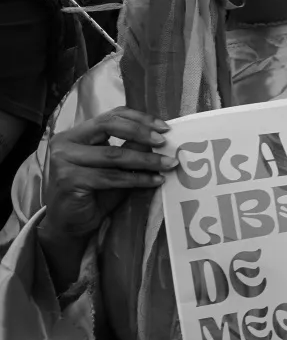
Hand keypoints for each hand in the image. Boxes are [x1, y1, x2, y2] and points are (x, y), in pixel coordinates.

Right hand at [42, 107, 174, 245]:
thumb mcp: (116, 168)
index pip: (110, 116)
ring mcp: (64, 160)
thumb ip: (130, 151)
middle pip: (109, 126)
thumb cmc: (94, 194)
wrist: (71, 224)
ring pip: (114, 155)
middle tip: (164, 142)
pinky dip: (137, 179)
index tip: (164, 128)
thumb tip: (160, 138)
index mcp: (76, 134)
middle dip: (141, 132)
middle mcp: (65, 142)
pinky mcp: (69, 180)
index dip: (139, 119)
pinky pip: (112, 177)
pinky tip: (156, 180)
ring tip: (168, 164)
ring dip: (146, 160)